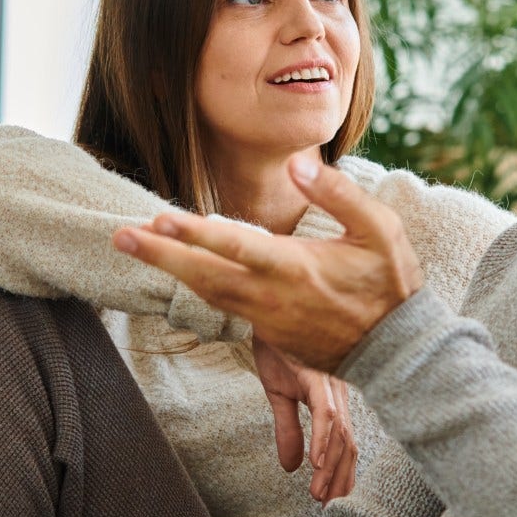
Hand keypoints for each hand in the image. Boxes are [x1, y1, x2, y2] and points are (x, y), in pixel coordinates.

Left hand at [113, 157, 424, 371]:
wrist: (397, 351)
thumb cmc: (390, 284)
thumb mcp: (380, 230)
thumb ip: (339, 194)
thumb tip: (297, 164)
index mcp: (296, 267)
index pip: (236, 246)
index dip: (195, 233)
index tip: (160, 218)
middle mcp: (272, 296)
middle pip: (204, 275)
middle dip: (159, 256)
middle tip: (120, 236)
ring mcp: (267, 318)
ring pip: (207, 293)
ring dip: (168, 270)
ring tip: (135, 245)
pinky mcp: (267, 333)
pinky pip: (222, 305)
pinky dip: (195, 286)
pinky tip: (175, 269)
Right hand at [253, 336, 355, 502]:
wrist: (268, 312)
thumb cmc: (277, 350)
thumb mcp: (278, 396)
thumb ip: (288, 431)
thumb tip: (290, 468)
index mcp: (332, 400)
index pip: (345, 444)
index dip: (343, 474)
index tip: (333, 500)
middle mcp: (338, 394)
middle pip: (348, 445)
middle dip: (341, 479)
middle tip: (330, 507)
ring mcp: (329, 384)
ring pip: (338, 434)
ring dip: (330, 467)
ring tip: (320, 493)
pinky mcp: (315, 376)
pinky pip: (324, 411)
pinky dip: (322, 438)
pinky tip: (316, 461)